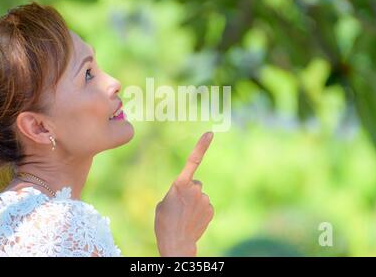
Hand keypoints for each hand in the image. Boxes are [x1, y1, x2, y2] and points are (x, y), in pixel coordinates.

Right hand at [155, 132, 214, 256]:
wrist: (176, 243)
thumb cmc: (164, 222)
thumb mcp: (164, 202)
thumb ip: (177, 191)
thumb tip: (189, 191)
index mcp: (180, 184)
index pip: (193, 160)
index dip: (202, 145)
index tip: (210, 133)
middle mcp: (195, 189)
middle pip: (195, 184)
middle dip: (189, 191)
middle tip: (179, 206)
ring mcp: (205, 199)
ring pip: (200, 195)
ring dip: (194, 202)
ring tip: (184, 215)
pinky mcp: (211, 210)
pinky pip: (205, 205)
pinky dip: (200, 211)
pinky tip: (192, 220)